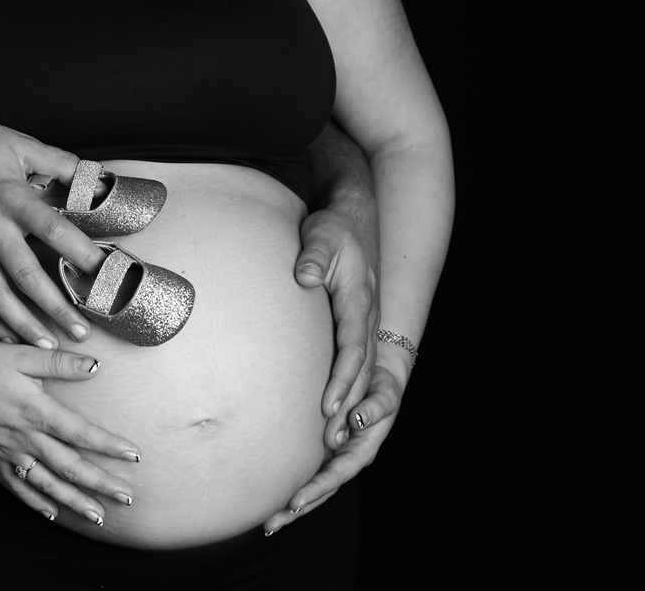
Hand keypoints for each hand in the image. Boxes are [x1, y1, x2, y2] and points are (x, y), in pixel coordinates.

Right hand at [0, 116, 105, 347]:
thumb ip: (62, 164)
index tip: (104, 274)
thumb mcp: (20, 144)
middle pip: (24, 274)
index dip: (79, 253)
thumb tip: (99, 181)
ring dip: (22, 323)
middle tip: (82, 331)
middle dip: (55, 307)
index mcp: (10, 196)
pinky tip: (7, 338)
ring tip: (48, 346)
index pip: (52, 230)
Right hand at [0, 336, 140, 522]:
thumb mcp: (24, 354)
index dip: (109, 446)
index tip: (134, 456)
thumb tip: (95, 365)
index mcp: (37, 412)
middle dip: (101, 484)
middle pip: (70, 467)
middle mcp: (26, 437)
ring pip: (48, 483)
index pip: (82, 434)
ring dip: (75, 501)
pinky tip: (53, 513)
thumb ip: (60, 362)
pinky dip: (37, 501)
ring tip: (99, 516)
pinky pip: (19, 486)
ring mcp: (11, 451)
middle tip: (128, 498)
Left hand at [262, 349, 404, 534]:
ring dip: (290, 506)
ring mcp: (334, 456)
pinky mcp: (323, 449)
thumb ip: (375, 407)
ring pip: (312, 486)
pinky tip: (272, 498)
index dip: (317, 488)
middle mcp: (346, 458)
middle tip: (270, 524)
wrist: (377, 380)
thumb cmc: (382, 387)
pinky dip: (290, 485)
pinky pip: (306, 471)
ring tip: (267, 522)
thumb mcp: (384, 395)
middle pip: (322, 490)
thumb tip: (357, 419)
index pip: (337, 474)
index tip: (295, 502)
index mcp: (362, 450)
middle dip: (297, 509)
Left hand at [295, 202, 379, 449]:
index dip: (341, 379)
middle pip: (362, 374)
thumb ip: (314, 256)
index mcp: (359, 302)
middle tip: (330, 444)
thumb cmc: (336, 231)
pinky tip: (330, 426)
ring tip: (333, 445)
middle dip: (348, 410)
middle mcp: (365, 321)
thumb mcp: (323, 236)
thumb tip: (302, 277)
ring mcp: (363, 329)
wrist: (355, 223)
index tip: (326, 406)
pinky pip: (355, 372)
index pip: (352, 348)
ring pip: (362, 378)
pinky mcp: (355, 333)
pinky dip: (347, 400)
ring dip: (350, 413)